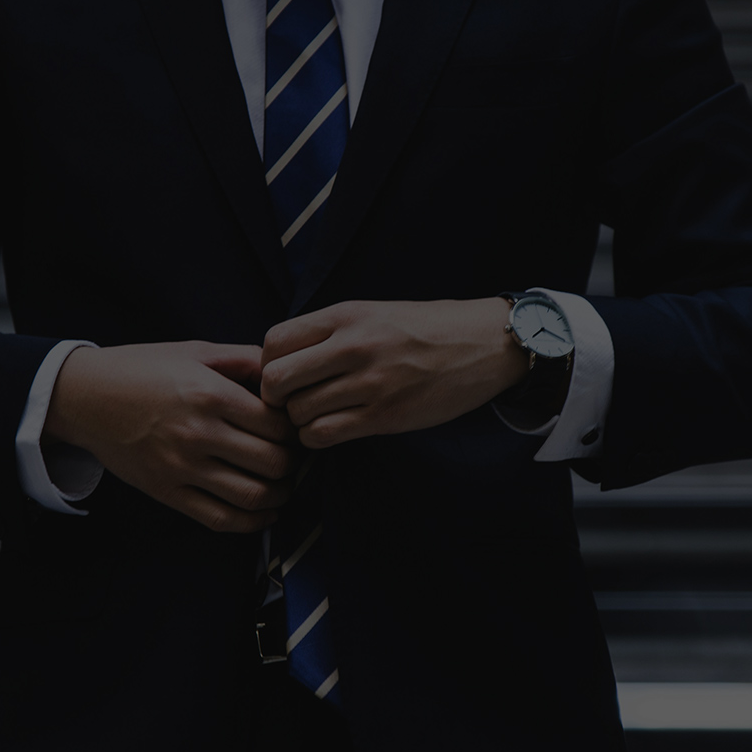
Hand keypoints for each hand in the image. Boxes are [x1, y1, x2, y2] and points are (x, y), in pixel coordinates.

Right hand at [45, 342, 298, 532]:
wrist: (84, 397)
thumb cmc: (142, 369)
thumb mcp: (195, 351)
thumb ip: (244, 359)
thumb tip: (285, 373)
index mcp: (209, 394)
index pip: (277, 424)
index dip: (295, 429)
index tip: (295, 428)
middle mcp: (198, 433)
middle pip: (273, 462)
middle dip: (293, 463)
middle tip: (294, 456)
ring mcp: (182, 468)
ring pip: (253, 496)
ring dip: (280, 495)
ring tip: (283, 485)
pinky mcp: (167, 492)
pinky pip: (220, 519)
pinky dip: (252, 522)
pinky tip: (264, 512)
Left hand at [260, 299, 526, 448]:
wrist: (483, 344)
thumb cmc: (425, 329)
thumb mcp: (373, 313)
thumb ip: (329, 332)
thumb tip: (281, 359)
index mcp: (346, 315)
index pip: (273, 341)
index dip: (268, 364)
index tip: (284, 375)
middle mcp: (353, 346)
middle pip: (276, 380)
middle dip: (276, 397)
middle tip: (292, 402)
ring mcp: (369, 383)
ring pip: (298, 413)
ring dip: (299, 421)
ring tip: (318, 415)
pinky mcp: (385, 415)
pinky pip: (324, 435)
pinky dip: (317, 438)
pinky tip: (332, 429)